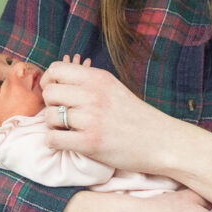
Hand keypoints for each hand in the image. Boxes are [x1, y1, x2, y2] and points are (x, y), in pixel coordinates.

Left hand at [39, 56, 184, 174]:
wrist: (162, 142)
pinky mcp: (90, 143)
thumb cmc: (135, 117)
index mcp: (98, 78)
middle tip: (63, 115)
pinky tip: (68, 142)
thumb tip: (57, 79)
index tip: (57, 94)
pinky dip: (55, 142)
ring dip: (54, 126)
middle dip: (50, 105)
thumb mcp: (113, 88)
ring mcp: (91, 119)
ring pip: (49, 117)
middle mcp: (93, 94)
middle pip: (49, 93)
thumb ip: (88, 82)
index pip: (56, 69)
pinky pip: (53, 139)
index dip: (50, 82)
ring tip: (69, 130)